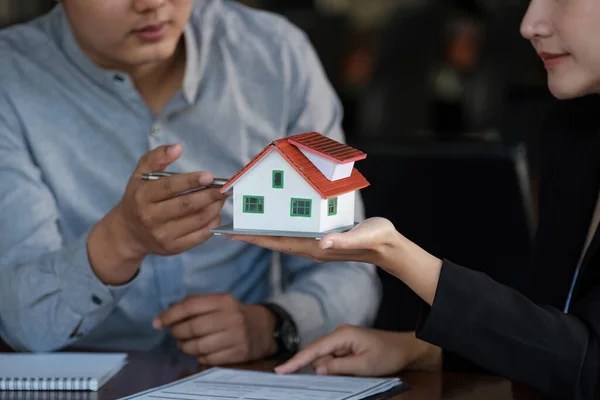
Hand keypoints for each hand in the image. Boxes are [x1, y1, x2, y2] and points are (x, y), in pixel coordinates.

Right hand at [88, 144, 229, 284]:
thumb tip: (178, 147)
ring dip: (214, 208)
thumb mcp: (140, 175)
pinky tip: (215, 213)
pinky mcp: (173, 248)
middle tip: (226, 188)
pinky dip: (212, 224)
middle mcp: (150, 218)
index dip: (191, 181)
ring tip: (222, 198)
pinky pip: (199, 236)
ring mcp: (162, 236)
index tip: (210, 176)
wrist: (128, 233)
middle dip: (210, 195)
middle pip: (186, 205)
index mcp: (142, 197)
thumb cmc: (138, 198)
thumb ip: (157, 158)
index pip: (169, 187)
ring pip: (197, 221)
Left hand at [153, 294, 277, 364]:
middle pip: (193, 327)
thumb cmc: (231, 314)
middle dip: (177, 333)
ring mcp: (236, 336)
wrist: (261, 328)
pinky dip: (199, 357)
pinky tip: (200, 352)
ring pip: (199, 346)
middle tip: (174, 335)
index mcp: (223, 300)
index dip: (171, 315)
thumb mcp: (217, 303)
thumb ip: (193, 305)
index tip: (158, 323)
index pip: (191, 305)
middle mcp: (231, 317)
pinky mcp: (238, 353)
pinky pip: (209, 359)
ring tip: (185, 344)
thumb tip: (163, 318)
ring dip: (185, 347)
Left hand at [227, 217, 442, 305]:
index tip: (232, 234)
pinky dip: (280, 226)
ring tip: (246, 222)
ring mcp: (316, 244)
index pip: (277, 242)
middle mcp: (311, 247)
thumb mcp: (361, 236)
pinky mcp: (322, 239)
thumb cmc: (376, 239)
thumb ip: (342, 241)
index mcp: (315, 247)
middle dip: (252, 235)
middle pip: (274, 241)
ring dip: (263, 231)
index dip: (254, 238)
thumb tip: (321, 242)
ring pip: (282, 237)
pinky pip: (294, 233)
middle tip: (229, 226)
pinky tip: (275, 220)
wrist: (389, 248)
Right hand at [275, 325, 440, 375]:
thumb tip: (317, 368)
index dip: (296, 361)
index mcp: (342, 335)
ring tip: (356, 369)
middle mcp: (338, 334)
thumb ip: (339, 367)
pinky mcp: (345, 346)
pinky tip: (350, 369)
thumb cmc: (388, 355)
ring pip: (325, 359)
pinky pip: (333, 359)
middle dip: (322, 369)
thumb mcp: (364, 365)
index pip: (313, 349)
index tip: (280, 371)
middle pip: (317, 355)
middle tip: (346, 372)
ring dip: (332, 370)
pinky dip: (336, 367)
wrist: (405, 348)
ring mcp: (341, 340)